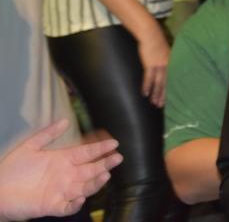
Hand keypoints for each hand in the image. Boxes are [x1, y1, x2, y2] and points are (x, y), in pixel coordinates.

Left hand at [0, 119, 121, 220]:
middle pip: (91, 169)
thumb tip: (65, 121)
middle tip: (117, 158)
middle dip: (105, 164)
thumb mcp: (29, 147)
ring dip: (95, 183)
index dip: (100, 148)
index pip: (86, 153)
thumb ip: (48, 134)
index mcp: (63, 160)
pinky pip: (68, 207)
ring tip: (105, 176)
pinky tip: (79, 198)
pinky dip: (75, 204)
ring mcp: (61, 191)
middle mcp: (66, 175)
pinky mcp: (52, 206)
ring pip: (84, 188)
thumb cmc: (12, 169)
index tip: (114, 143)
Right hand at [137, 24, 169, 106]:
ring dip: (156, 94)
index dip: (170, 89)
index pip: (172, 79)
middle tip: (161, 106)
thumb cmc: (156, 42)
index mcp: (172, 62)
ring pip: (158, 83)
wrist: (151, 35)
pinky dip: (147, 86)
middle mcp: (167, 65)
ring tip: (154, 103)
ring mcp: (159, 65)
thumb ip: (165, 60)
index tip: (169, 98)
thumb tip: (163, 67)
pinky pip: (148, 78)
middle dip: (163, 95)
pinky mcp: (150, 65)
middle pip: (166, 83)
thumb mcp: (164, 52)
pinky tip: (144, 94)